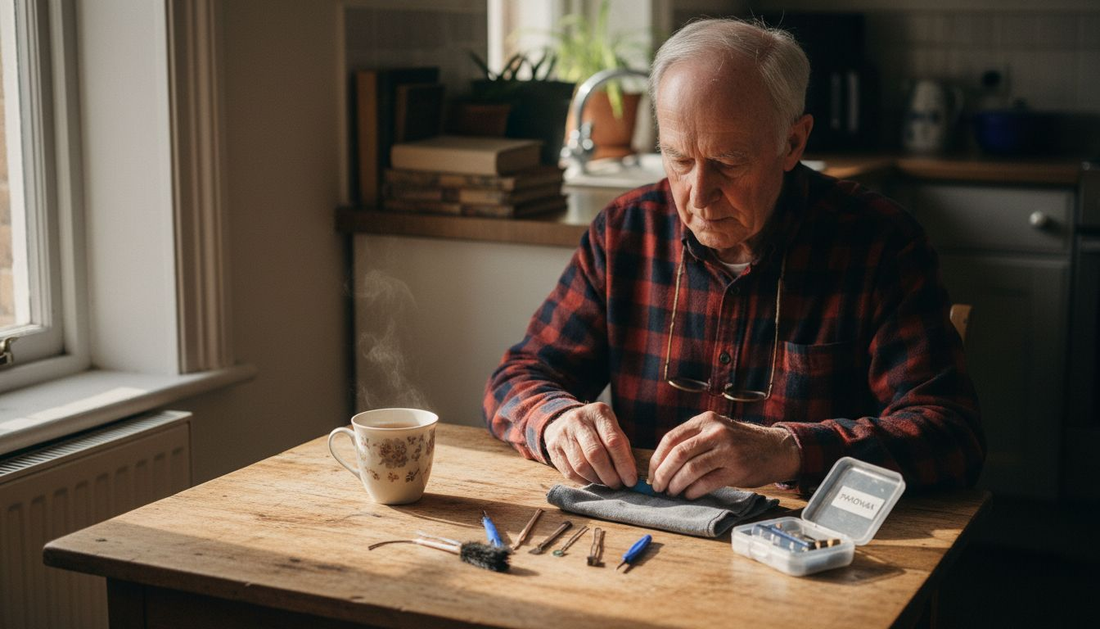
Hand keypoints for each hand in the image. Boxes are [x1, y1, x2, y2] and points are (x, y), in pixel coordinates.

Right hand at [543, 402, 637, 487]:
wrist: (564, 420)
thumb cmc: (596, 429)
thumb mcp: (612, 429)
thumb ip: (622, 448)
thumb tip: (630, 476)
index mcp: (598, 412)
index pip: (613, 441)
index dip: (624, 464)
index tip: (630, 480)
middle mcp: (578, 420)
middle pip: (595, 454)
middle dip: (610, 475)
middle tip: (618, 485)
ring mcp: (563, 433)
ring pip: (581, 466)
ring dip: (597, 480)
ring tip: (606, 483)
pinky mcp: (553, 447)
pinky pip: (570, 472)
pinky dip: (584, 481)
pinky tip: (592, 480)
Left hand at [648, 412, 800, 498]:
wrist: (777, 449)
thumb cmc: (741, 443)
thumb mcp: (717, 431)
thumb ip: (693, 441)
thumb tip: (662, 464)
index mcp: (706, 421)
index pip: (671, 438)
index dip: (657, 459)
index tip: (651, 473)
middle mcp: (715, 432)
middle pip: (678, 453)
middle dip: (663, 473)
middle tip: (657, 487)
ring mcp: (728, 450)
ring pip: (691, 469)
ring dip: (676, 484)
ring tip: (672, 492)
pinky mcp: (737, 469)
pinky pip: (707, 482)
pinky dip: (693, 491)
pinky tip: (689, 494)